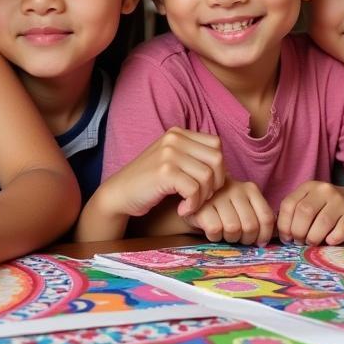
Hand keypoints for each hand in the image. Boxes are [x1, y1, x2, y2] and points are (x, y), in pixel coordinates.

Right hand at [96, 128, 224, 219]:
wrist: (119, 194)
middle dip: (215, 183)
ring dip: (203, 197)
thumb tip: (224, 167)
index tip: (206, 186)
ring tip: (190, 205)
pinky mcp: (164, 172)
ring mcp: (169, 153)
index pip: (216, 145)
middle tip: (201, 198)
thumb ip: (193, 157)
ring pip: (208, 176)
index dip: (218, 168)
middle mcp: (174, 138)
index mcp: (178, 133)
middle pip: (217, 159)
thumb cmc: (148, 182)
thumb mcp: (171, 161)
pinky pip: (195, 190)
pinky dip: (192, 205)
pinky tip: (182, 210)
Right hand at [184, 179, 273, 244]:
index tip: (259, 242)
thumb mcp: (244, 206)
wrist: (194, 199)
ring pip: (233, 229)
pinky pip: (215, 230)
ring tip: (224, 233)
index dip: (264, 235)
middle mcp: (235, 189)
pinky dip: (215, 236)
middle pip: (250, 226)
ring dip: (230, 238)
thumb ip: (258, 217)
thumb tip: (270, 239)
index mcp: (250, 189)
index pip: (266, 217)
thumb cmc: (224, 207)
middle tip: (239, 239)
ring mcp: (218, 196)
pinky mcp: (202, 206)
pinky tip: (212, 231)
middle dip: (246, 239)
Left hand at [277, 182, 343, 244]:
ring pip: (322, 223)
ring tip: (311, 242)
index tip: (286, 238)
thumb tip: (282, 235)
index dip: (284, 224)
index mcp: (309, 186)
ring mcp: (340, 201)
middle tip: (299, 241)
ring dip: (313, 238)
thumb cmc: (325, 208)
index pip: (289, 204)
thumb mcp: (308, 203)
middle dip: (298, 232)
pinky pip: (338, 233)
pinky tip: (328, 241)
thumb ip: (294, 214)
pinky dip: (330, 241)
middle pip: (304, 212)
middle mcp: (324, 190)